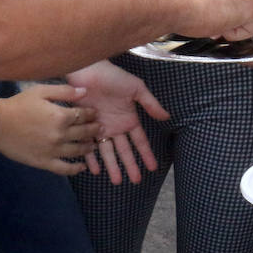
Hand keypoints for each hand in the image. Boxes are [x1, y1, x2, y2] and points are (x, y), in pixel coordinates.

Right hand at [0, 84, 100, 175]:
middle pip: (84, 133)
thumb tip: (85, 91)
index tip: (95, 113)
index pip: (83, 115)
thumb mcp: (41, 91)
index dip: (91, 114)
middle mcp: (61, 135)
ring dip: (88, 148)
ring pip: (78, 151)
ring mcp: (53, 151)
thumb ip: (65, 91)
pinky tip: (81, 167)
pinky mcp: (44, 162)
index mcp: (61, 116)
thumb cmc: (19, 104)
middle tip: (100, 128)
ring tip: (93, 145)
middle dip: (94, 130)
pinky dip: (75, 169)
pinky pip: (64, 169)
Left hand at [67, 60, 169, 184]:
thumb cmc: (113, 77)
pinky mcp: (86, 127)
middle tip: (136, 181)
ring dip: (112, 166)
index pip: (140, 141)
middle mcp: (116, 127)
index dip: (146, 154)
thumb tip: (166, 117)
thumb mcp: (136, 89)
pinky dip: (91, 158)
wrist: (88, 71)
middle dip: (131, 166)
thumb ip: (150, 104)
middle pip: (125, 151)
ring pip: (108, 152)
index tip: (153, 167)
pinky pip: (88, 146)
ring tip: (117, 181)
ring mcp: (100, 128)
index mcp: (129, 119)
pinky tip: (95, 170)